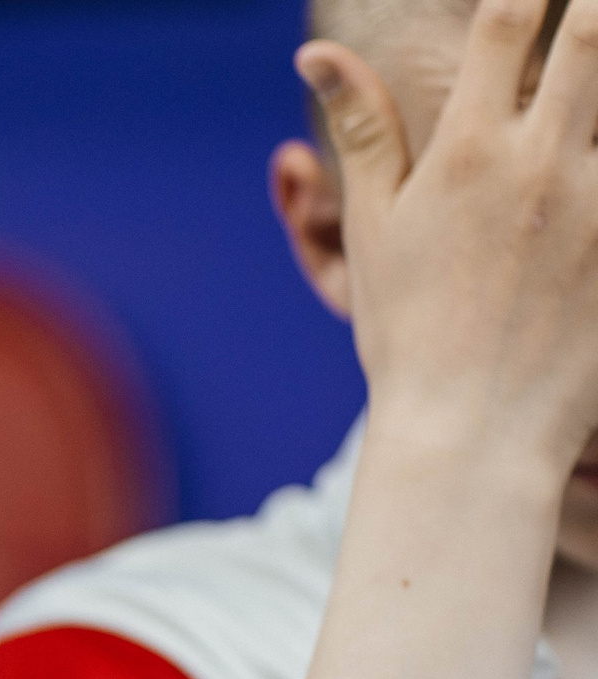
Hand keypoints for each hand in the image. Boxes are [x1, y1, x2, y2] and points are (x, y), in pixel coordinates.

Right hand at [303, 0, 597, 477]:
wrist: (471, 432)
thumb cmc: (408, 331)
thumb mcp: (373, 227)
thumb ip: (362, 129)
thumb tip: (315, 52)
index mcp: (468, 153)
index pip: (507, 21)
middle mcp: (542, 163)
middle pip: (592, 33)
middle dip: (587, 13)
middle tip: (581, 15)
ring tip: (595, 65)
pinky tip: (597, 170)